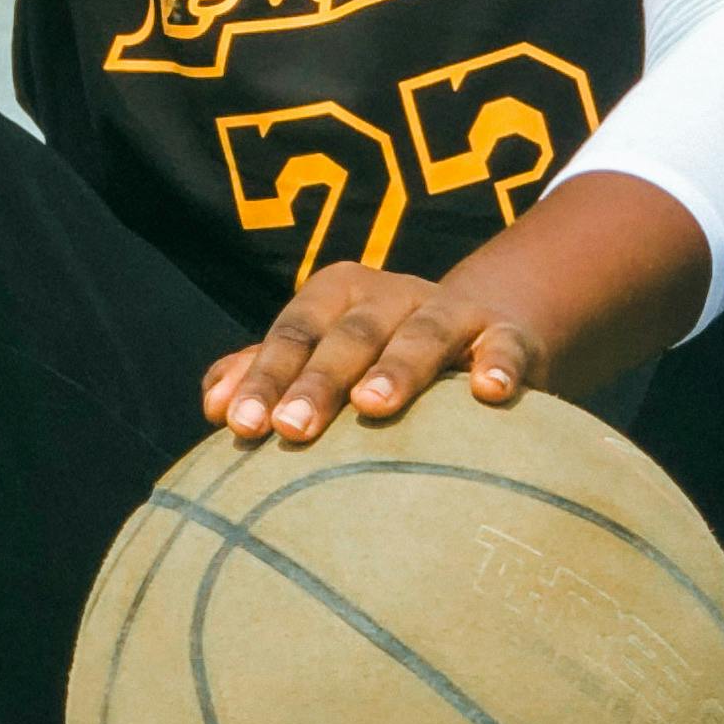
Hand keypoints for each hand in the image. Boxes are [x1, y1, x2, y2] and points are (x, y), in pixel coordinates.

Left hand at [201, 264, 548, 448]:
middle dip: (319, 379)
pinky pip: (505, 345)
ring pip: (423, 332)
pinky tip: (488, 391)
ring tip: (373, 406)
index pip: (294, 332)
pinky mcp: (508, 335)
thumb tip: (214, 406)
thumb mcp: (323, 353)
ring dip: (398, 366)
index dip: (265, 374)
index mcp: (338, 295)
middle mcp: (392, 294)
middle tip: (291, 428)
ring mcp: (453, 310)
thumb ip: (267, 372)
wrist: (485, 325)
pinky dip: (499, 363)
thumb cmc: (379, 355)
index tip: (241, 425)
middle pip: (350, 333)